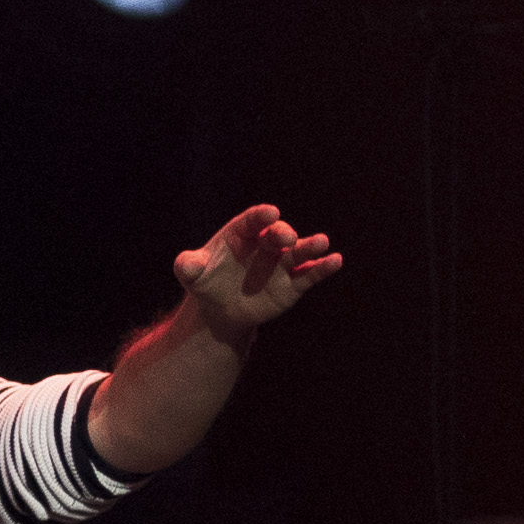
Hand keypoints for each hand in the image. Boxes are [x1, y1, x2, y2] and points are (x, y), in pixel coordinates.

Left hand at [172, 203, 340, 332]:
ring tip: (321, 242)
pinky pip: (310, 274)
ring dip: (310, 247)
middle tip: (286, 237)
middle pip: (278, 234)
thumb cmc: (206, 282)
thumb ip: (189, 266)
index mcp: (242, 234)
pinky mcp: (292, 285)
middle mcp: (266, 245)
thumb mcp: (192, 273)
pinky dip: (323, 267)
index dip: (262, 216)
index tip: (269, 214)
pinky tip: (335, 261)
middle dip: (283, 234)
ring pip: (299, 253)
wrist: (219, 309)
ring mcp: (281, 264)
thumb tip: (187, 265)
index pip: (253, 220)